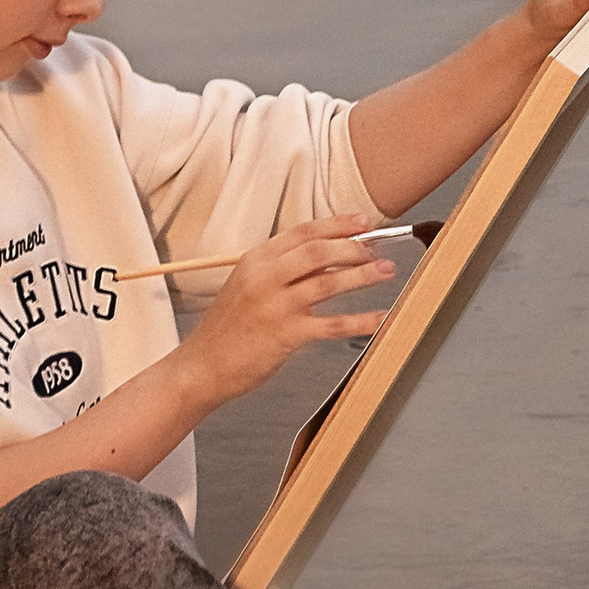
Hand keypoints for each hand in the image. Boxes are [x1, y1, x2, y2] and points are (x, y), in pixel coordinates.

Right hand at [178, 215, 398, 406]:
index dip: (338, 224)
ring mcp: (276, 306)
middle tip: (376, 250)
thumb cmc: (229, 328)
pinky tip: (379, 318)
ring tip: (385, 271)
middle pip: (319, 251)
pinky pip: (331, 324)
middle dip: (354, 247)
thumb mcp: (248, 285)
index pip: (303, 232)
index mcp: (255, 260)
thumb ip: (283, 269)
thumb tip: (328, 257)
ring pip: (328, 282)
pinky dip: (360, 320)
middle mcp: (265, 278)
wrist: (203, 365)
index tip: (363, 222)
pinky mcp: (286, 335)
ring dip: (362, 275)